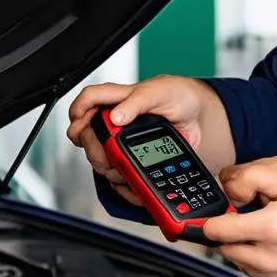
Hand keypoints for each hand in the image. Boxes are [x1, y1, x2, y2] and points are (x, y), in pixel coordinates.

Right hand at [66, 75, 234, 205]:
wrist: (198, 116)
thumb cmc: (177, 96)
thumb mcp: (158, 93)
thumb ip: (135, 102)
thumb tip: (115, 117)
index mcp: (118, 99)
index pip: (89, 101)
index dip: (78, 111)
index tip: (80, 124)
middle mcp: (115, 121)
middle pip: (87, 136)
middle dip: (93, 148)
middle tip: (107, 154)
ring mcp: (123, 141)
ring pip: (100, 158)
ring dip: (107, 167)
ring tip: (121, 167)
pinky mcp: (134, 158)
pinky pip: (120, 175)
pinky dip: (122, 182)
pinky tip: (131, 182)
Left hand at [202, 157, 276, 276]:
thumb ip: (250, 174)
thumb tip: (225, 183)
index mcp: (271, 229)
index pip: (214, 228)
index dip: (219, 210)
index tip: (233, 204)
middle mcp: (266, 258)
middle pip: (218, 240)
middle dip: (230, 223)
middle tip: (254, 213)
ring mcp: (266, 274)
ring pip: (229, 253)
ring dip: (239, 239)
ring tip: (265, 228)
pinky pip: (243, 264)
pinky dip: (250, 252)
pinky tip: (271, 242)